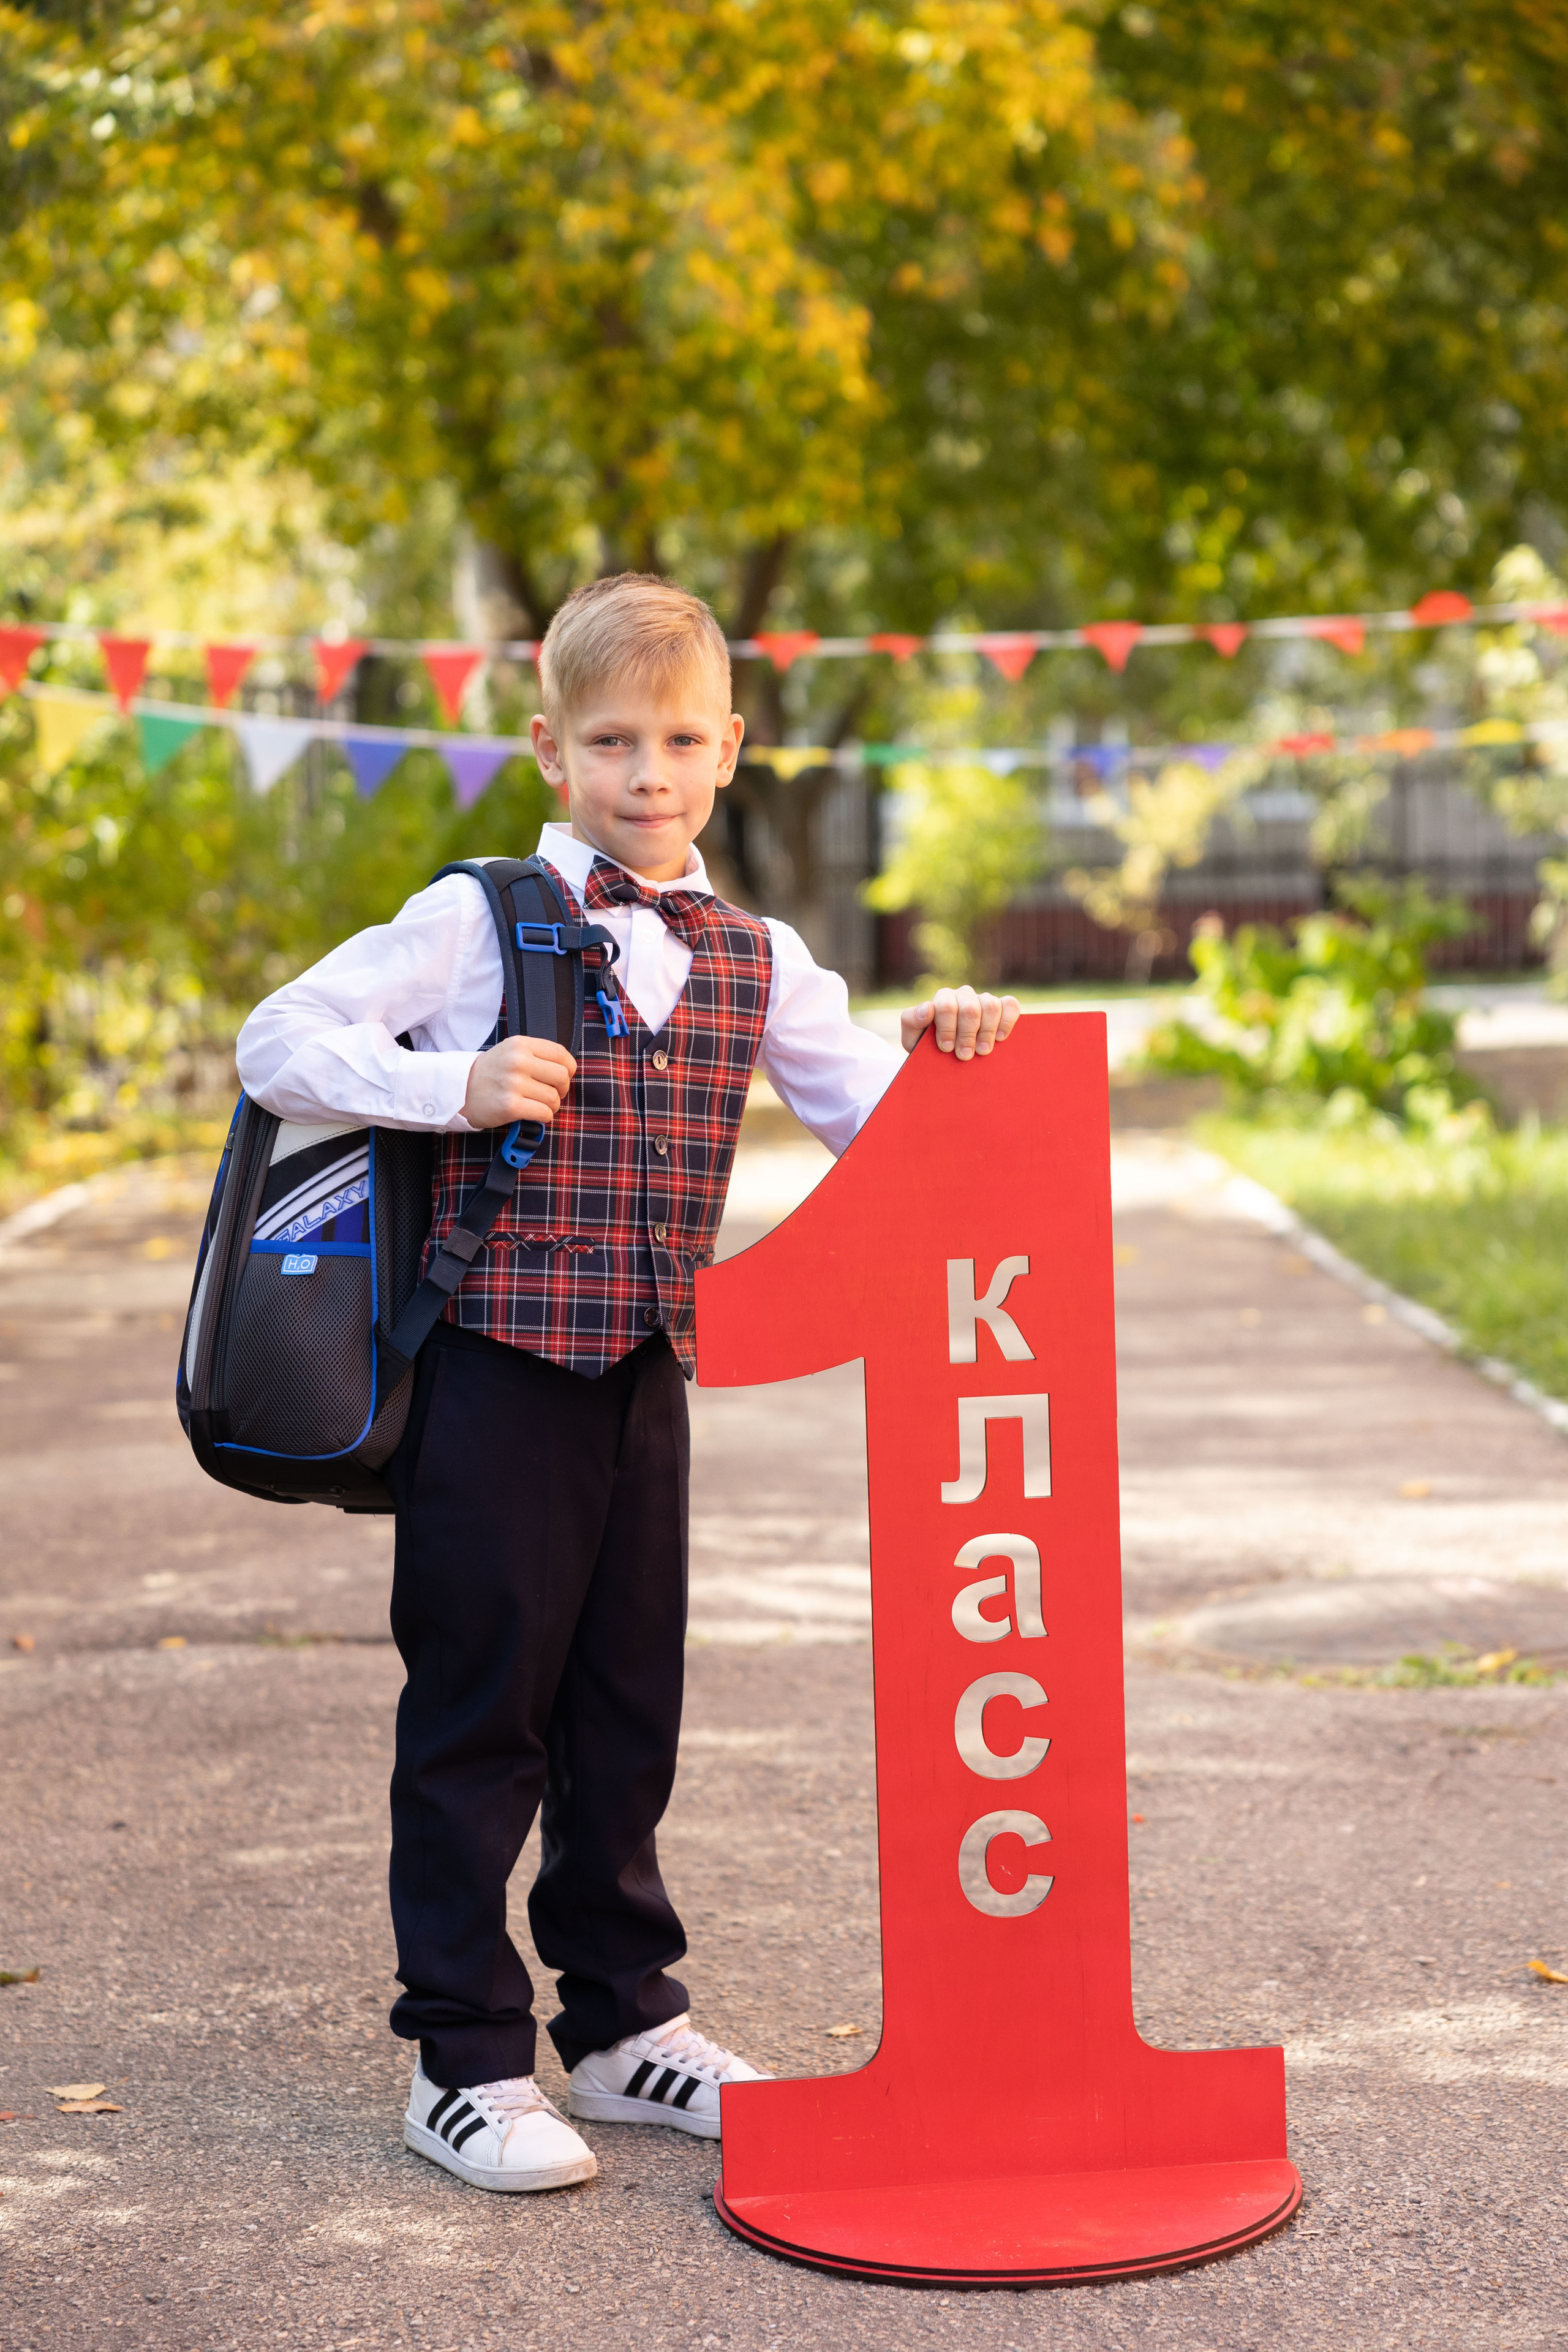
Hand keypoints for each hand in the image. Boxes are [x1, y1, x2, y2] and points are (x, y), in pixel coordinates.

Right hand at [463, 1035, 577, 1130]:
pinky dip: (543, 1117)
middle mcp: (518, 1061)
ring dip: (551, 1105)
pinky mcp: (510, 1106)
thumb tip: (567, 1069)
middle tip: (552, 1093)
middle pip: (562, 1077)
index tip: (563, 1076)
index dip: (569, 1069)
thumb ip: (537, 1055)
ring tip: (538, 1104)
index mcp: (521, 1045)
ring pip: (553, 1098)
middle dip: (562, 1089)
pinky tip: (533, 1113)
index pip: (561, 1054)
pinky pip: (544, 1113)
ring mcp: (514, 1084)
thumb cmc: (491, 1072)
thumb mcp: (511, 1051)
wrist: (460, 1089)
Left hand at [900, 985, 1021, 1060]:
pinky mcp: (1002, 1006)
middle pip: (970, 1008)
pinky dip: (1007, 1020)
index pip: (946, 1006)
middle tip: (964, 1055)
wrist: (948, 1055)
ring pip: (990, 1005)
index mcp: (942, 999)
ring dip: (987, 1031)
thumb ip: (911, 1022)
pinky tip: (1000, 1038)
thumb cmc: (929, 1046)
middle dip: (967, 1035)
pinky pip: (1010, 1005)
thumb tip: (927, 1009)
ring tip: (982, 1051)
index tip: (946, 1048)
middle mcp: (963, 995)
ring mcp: (983, 999)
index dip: (948, 1028)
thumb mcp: (913, 1039)